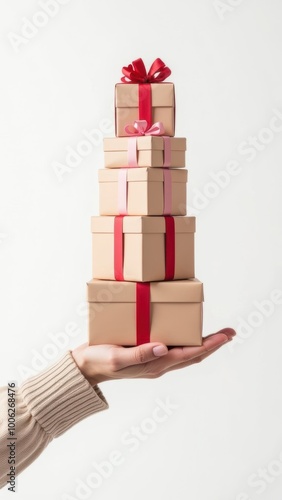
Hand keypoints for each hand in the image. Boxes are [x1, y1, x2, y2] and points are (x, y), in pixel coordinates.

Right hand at [71, 328, 235, 385]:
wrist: (86, 367)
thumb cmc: (99, 360)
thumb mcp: (117, 357)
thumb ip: (140, 354)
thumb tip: (164, 348)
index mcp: (155, 365)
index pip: (188, 354)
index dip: (208, 345)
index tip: (224, 337)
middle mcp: (159, 364)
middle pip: (193, 354)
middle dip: (213, 344)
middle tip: (230, 333)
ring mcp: (154, 360)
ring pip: (186, 352)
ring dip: (203, 343)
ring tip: (218, 334)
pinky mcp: (148, 354)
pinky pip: (174, 349)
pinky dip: (187, 341)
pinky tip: (188, 333)